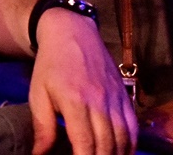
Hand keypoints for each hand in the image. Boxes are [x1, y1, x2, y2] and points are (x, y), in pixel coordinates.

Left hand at [30, 10, 136, 154]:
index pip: (85, 144)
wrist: (71, 30)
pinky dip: (131, 143)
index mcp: (75, 101)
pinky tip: (123, 152)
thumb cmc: (51, 64)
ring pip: (124, 138)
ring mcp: (115, 97)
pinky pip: (133, 125)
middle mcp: (99, 101)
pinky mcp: (124, 94)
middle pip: (107, 145)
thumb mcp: (38, 94)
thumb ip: (42, 127)